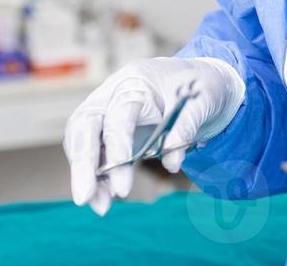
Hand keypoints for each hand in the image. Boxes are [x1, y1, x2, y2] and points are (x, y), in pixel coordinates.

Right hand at [64, 57, 244, 214]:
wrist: (200, 80)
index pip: (118, 115)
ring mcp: (108, 112)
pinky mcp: (110, 130)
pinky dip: (98, 177)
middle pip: (84, 125)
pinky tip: (104, 198)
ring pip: (83, 142)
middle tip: (83, 198)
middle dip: (82, 163)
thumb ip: (186, 127)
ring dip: (88, 176)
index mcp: (137, 82)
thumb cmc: (201, 85)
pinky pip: (96, 154)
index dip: (117, 149)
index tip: (123, 186)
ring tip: (101, 206)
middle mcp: (114, 94)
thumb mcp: (204, 99)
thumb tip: (171, 162)